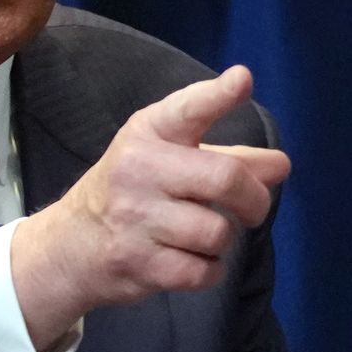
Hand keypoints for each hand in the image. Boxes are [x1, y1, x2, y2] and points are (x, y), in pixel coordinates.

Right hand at [9, 65, 290, 351]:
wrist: (71, 244)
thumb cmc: (134, 190)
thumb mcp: (170, 158)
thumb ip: (229, 157)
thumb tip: (280, 166)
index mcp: (149, 132)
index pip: (187, 110)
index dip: (218, 96)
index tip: (242, 80)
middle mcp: (139, 168)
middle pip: (226, 179)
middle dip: (254, 200)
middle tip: (252, 209)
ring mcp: (136, 217)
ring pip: (218, 232)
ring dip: (222, 239)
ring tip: (202, 235)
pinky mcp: (138, 262)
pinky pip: (204, 271)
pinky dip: (209, 270)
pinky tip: (191, 260)